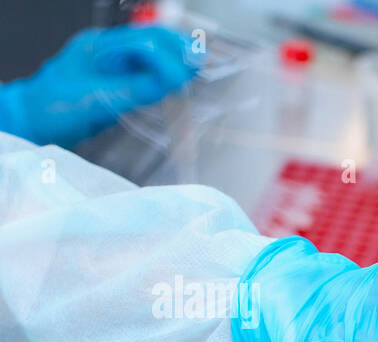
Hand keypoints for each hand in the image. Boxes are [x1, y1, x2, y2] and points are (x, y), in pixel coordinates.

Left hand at [0, 26, 199, 147]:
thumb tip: (172, 81)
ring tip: (196, 70)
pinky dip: (162, 73)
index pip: (143, 41)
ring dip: (173, 59)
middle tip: (203, 63)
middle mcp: (105, 50)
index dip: (169, 55)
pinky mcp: (113, 80)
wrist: (31, 122)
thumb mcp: (98, 100)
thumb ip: (136, 89)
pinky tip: (175, 82)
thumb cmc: (54, 110)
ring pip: (149, 53)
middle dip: (177, 49)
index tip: (190, 70)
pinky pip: (143, 70)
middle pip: (150, 39)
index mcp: (98, 47)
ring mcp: (108, 64)